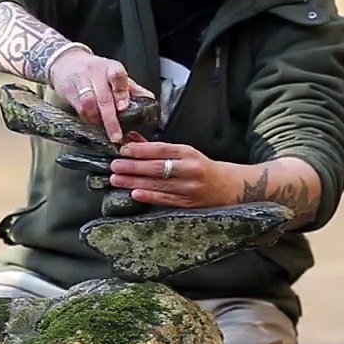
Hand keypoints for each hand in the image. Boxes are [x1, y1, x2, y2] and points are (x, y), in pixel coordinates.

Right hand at [48, 49, 153, 143]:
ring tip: (105, 130)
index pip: (117, 77)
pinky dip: (87, 119)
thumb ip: (131, 89)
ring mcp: (81, 81)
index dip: (121, 93)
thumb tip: (150, 101)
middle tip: (116, 135)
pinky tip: (93, 123)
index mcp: (111, 68)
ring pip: (88, 104)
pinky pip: (78, 109)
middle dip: (110, 119)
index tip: (124, 108)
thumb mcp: (115, 75)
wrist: (68, 62)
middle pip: (103, 97)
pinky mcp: (69, 91)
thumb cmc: (96, 71)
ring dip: (97, 120)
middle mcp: (96, 73)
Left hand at [108, 141, 231, 207]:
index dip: (141, 150)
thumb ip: (158, 149)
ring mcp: (190, 188)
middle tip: (115, 165)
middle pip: (158, 167)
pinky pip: (166, 200)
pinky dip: (150, 196)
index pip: (162, 149)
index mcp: (189, 153)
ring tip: (117, 179)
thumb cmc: (201, 167)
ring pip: (159, 184)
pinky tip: (134, 193)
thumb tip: (132, 140)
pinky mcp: (189, 204)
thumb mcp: (184, 153)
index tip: (124, 150)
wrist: (228, 187)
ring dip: (135, 182)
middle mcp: (190, 170)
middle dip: (133, 166)